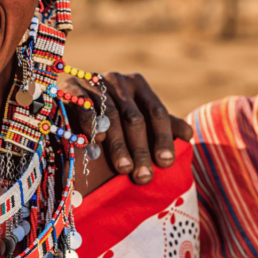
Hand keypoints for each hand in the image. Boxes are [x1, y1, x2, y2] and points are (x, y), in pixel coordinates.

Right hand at [60, 72, 192, 184]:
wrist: (68, 97)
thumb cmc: (111, 113)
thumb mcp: (138, 116)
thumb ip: (162, 124)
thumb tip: (189, 135)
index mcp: (138, 85)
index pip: (156, 112)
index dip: (163, 138)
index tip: (166, 163)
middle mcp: (118, 80)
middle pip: (134, 118)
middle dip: (140, 150)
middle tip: (144, 177)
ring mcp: (94, 81)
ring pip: (110, 116)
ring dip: (118, 145)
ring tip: (124, 169)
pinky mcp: (70, 87)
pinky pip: (84, 108)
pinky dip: (91, 127)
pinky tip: (97, 146)